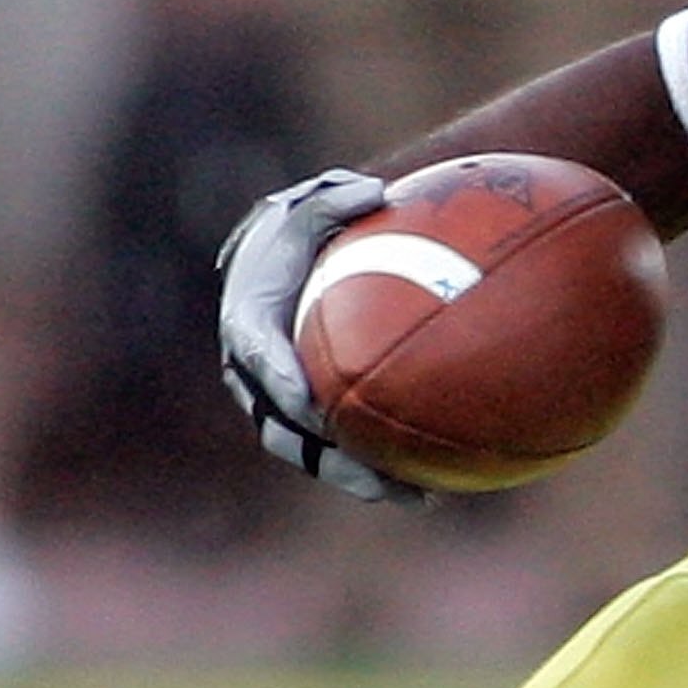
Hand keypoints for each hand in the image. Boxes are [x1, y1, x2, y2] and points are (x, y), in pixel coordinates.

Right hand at [216, 168, 420, 503]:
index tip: (312, 405)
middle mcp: (258, 377)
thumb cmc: (306, 229)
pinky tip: (437, 483)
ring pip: (317, 454)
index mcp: (249, 326)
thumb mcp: (314, 203)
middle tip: (371, 473)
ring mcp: (284, 404)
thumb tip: (373, 191)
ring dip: (361, 479)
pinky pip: (346, 449)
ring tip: (414, 496)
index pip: (260, 360)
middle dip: (328, 457)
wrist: (293, 259)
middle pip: (285, 430)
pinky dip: (383, 467)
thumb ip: (333, 199)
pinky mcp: (316, 418)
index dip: (281, 384)